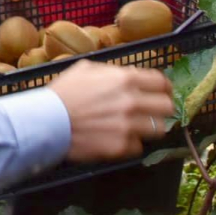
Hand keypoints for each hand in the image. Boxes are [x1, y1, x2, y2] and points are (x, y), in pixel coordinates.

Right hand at [47, 60, 174, 161]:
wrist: (48, 120)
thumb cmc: (64, 92)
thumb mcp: (86, 68)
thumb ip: (113, 71)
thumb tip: (130, 75)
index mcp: (126, 79)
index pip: (162, 82)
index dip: (163, 87)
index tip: (160, 92)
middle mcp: (132, 102)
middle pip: (167, 107)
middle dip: (160, 108)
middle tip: (150, 111)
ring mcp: (129, 126)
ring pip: (159, 129)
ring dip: (148, 127)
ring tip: (134, 126)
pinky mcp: (122, 147)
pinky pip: (139, 147)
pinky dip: (130, 143)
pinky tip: (116, 137)